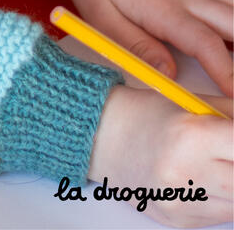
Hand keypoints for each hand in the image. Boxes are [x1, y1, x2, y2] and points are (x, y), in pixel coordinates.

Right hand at [88, 85, 232, 227]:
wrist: (102, 137)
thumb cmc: (148, 115)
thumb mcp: (195, 105)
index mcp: (193, 136)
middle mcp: (188, 173)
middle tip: (230, 157)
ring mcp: (183, 202)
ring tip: (217, 166)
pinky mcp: (181, 222)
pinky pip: (222, 215)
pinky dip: (221, 199)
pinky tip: (202, 179)